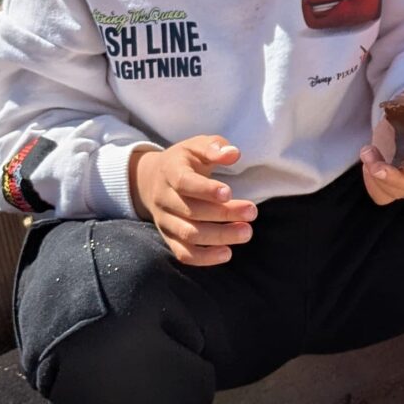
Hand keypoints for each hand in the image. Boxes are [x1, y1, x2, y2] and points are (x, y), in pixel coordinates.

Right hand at [131, 136, 256, 266]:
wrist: (151, 180)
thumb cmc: (184, 161)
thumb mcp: (196, 145)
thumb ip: (214, 147)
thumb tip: (233, 154)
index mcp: (170, 172)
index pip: (184, 183)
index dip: (206, 190)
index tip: (229, 193)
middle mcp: (164, 198)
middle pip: (191, 211)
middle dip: (224, 214)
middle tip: (252, 212)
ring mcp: (165, 221)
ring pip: (189, 234)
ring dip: (219, 236)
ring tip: (246, 232)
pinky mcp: (169, 238)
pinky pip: (183, 253)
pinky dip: (204, 258)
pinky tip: (227, 253)